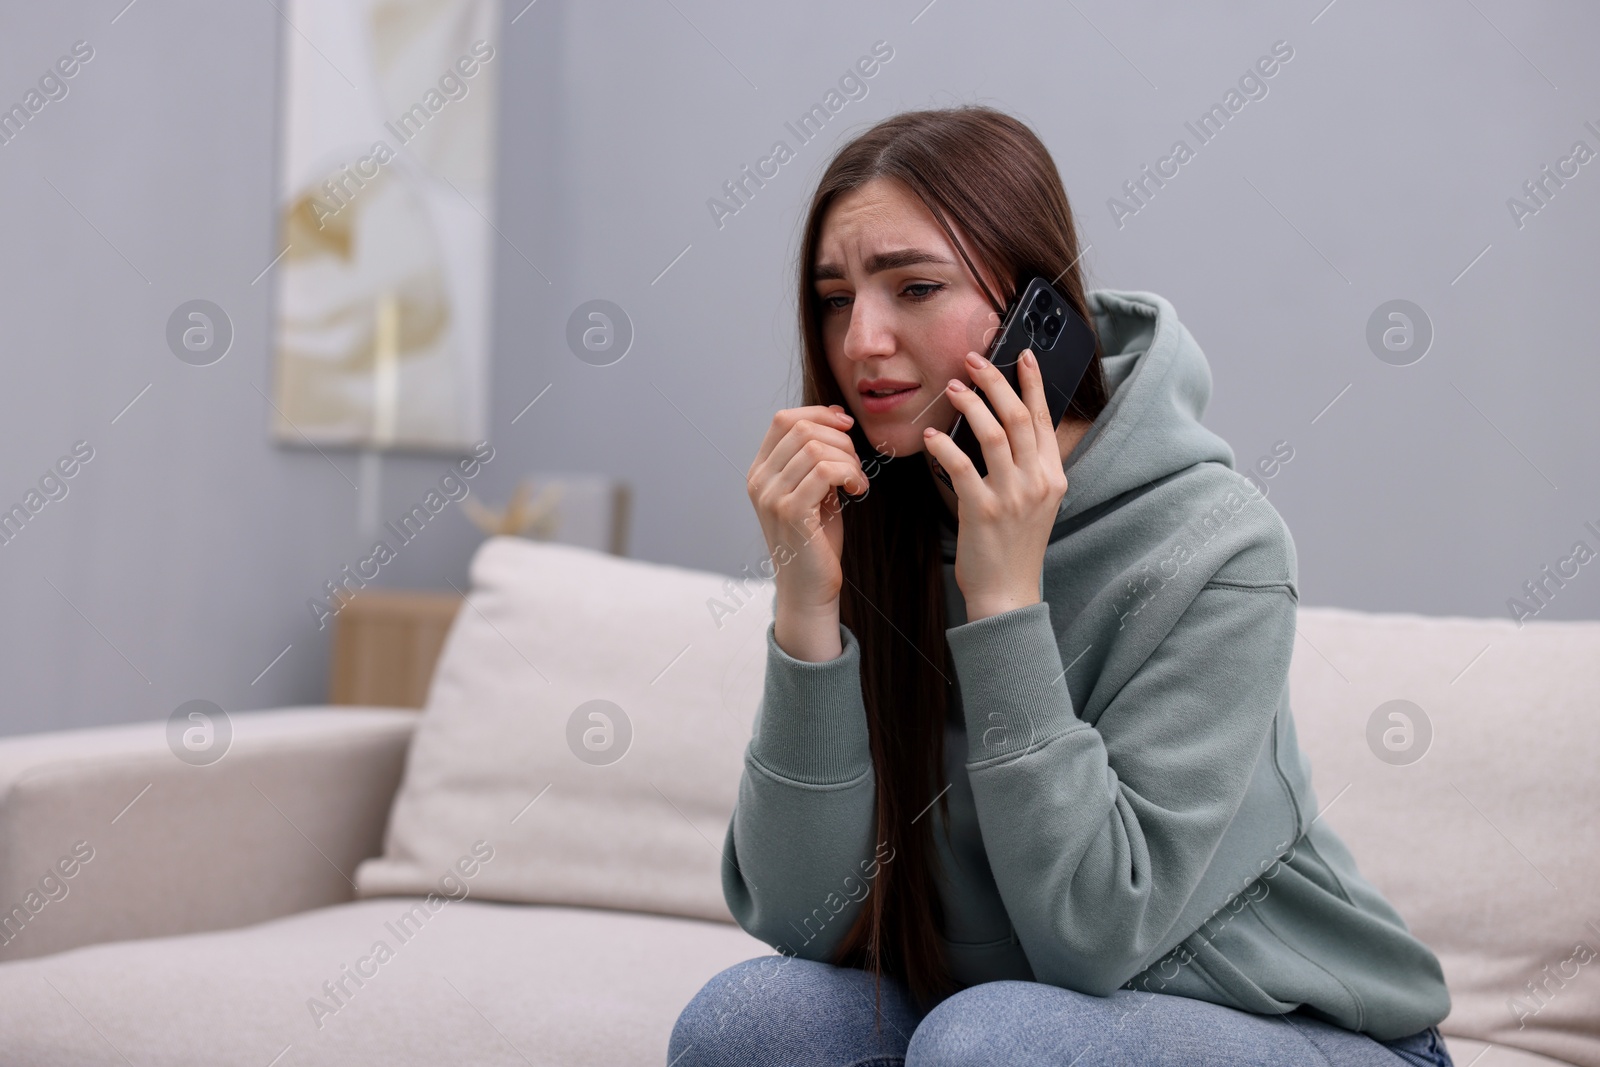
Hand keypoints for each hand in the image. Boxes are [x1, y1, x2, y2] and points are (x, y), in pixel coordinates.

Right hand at [748, 405, 867, 659]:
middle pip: (802, 429)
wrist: (808, 589)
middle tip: (855, 466)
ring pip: (816, 448)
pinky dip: (849, 473)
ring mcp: (771, 497)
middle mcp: (759, 482)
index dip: (820, 414)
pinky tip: (857, 490)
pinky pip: (824, 471)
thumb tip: (837, 418)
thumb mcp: (811, 491)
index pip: (784, 419)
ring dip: (848, 459)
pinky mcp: (791, 513)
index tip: (846, 426)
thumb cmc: (814, 541)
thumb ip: (814, 459)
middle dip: (840, 439)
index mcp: (760, 472)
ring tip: (857, 481)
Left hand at [923, 349, 1068, 621]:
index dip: (1033, 384)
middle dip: (996, 382)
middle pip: (1020, 418)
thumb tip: (1008, 427)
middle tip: (974, 359)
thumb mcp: (1034, 502)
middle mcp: (1038, 482)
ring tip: (953, 387)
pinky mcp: (984, 511)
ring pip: (995, 435)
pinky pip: (963, 467)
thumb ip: (1028, 467)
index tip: (1021, 354)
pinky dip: (946, 446)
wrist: (1008, 593)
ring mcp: (1013, 497)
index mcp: (1053, 476)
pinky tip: (932, 435)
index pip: (1044, 419)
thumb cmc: (1014, 546)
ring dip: (972, 405)